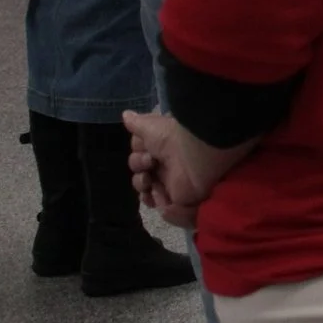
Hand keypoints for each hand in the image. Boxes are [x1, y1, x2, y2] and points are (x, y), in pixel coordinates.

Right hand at [125, 109, 221, 229]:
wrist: (196, 151)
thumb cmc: (172, 137)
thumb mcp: (150, 126)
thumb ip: (137, 124)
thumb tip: (126, 115)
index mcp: (162, 150)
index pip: (141, 158)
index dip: (137, 156)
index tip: (144, 149)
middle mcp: (167, 166)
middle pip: (142, 175)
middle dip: (138, 171)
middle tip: (149, 163)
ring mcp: (174, 184)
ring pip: (148, 191)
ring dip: (143, 187)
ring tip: (149, 181)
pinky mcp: (180, 199)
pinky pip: (163, 207)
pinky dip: (157, 202)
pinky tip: (159, 193)